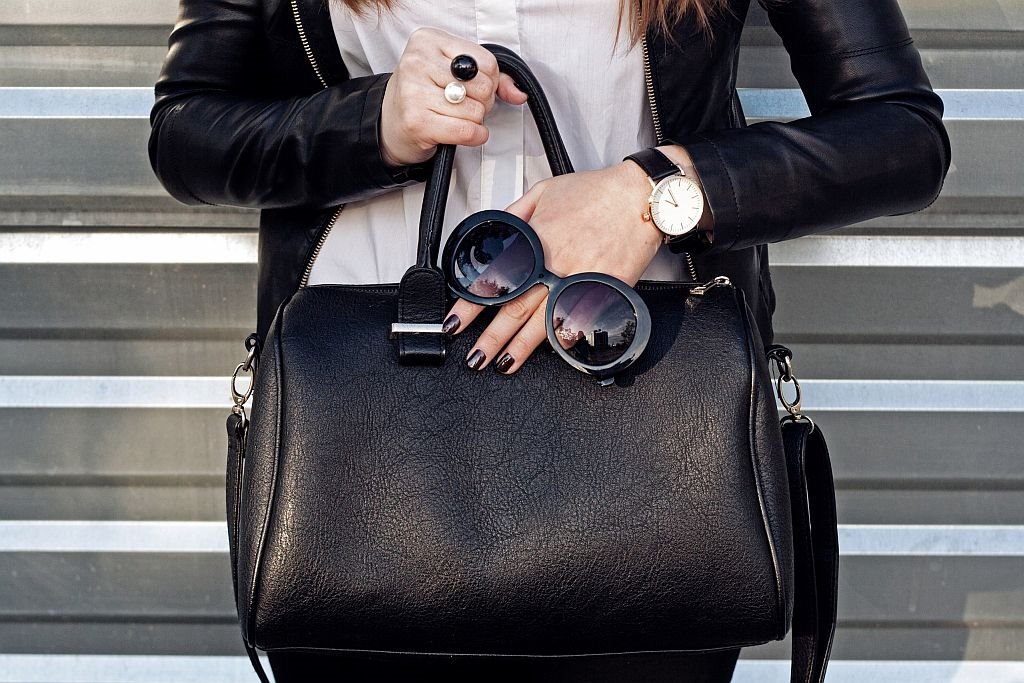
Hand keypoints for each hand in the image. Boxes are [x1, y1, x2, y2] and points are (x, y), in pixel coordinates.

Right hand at [380, 28, 527, 166]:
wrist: (390, 124)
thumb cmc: (423, 95)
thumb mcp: (454, 73)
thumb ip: (493, 78)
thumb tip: (519, 93)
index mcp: (428, 40)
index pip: (486, 61)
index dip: (489, 81)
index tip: (472, 88)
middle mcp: (417, 61)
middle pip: (483, 86)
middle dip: (482, 102)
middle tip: (462, 105)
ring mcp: (414, 91)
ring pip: (476, 111)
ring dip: (473, 121)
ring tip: (454, 117)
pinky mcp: (417, 121)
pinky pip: (467, 131)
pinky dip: (474, 136)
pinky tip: (461, 132)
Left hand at [443, 161, 662, 373]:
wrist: (641, 195)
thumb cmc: (596, 191)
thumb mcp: (544, 191)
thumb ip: (515, 214)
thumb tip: (494, 234)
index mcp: (536, 240)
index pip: (494, 278)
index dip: (471, 303)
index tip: (456, 321)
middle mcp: (555, 264)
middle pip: (516, 308)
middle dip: (491, 337)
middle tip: (475, 357)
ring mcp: (580, 279)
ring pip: (544, 321)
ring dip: (521, 347)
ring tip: (504, 364)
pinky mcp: (604, 289)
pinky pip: (581, 320)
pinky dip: (565, 338)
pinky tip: (552, 352)